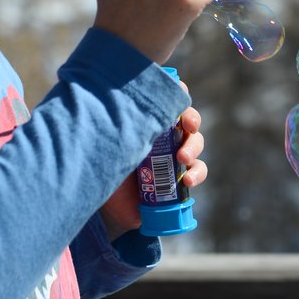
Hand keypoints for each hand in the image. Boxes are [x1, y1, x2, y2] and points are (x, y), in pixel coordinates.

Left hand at [99, 105, 207, 238]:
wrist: (102, 203)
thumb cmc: (99, 165)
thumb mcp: (105, 142)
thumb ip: (116, 126)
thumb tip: (123, 110)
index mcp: (147, 119)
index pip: (168, 98)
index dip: (178, 94)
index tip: (177, 98)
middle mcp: (163, 134)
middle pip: (188, 118)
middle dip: (191, 120)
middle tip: (186, 128)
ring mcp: (173, 155)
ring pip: (196, 142)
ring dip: (193, 148)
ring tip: (183, 159)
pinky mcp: (179, 178)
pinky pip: (198, 171)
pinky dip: (197, 173)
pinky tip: (188, 181)